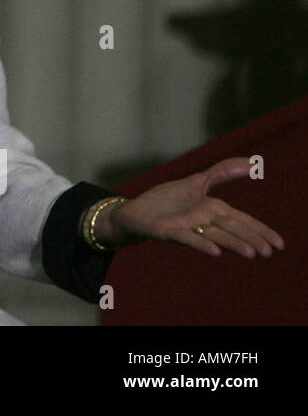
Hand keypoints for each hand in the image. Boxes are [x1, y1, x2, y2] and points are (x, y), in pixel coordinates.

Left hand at [95, 157, 284, 257]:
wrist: (136, 212)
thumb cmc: (167, 200)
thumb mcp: (197, 182)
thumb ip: (223, 172)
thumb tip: (252, 162)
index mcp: (213, 212)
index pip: (243, 222)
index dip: (261, 231)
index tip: (280, 244)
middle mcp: (203, 222)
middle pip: (231, 229)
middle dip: (251, 239)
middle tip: (269, 251)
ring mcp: (187, 227)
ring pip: (214, 235)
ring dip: (232, 243)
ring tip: (251, 253)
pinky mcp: (168, 231)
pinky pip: (187, 238)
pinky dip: (201, 244)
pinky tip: (215, 252)